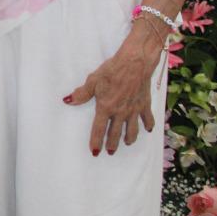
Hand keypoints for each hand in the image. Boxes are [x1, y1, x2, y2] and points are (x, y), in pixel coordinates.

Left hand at [64, 30, 161, 155]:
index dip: (96, 142)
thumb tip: (68, 101)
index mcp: (105, 108)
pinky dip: (148, 125)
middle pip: (115, 133)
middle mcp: (120, 112)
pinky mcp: (145, 104)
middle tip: (110, 152)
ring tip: (127, 143)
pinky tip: (148, 130)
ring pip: (132, 130)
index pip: (98, 129)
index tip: (95, 151)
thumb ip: (82, 94)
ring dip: (129, 138)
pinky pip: (147, 118)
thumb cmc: (112, 70)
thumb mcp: (93, 80)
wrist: (135, 63)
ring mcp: (134, 110)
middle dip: (112, 144)